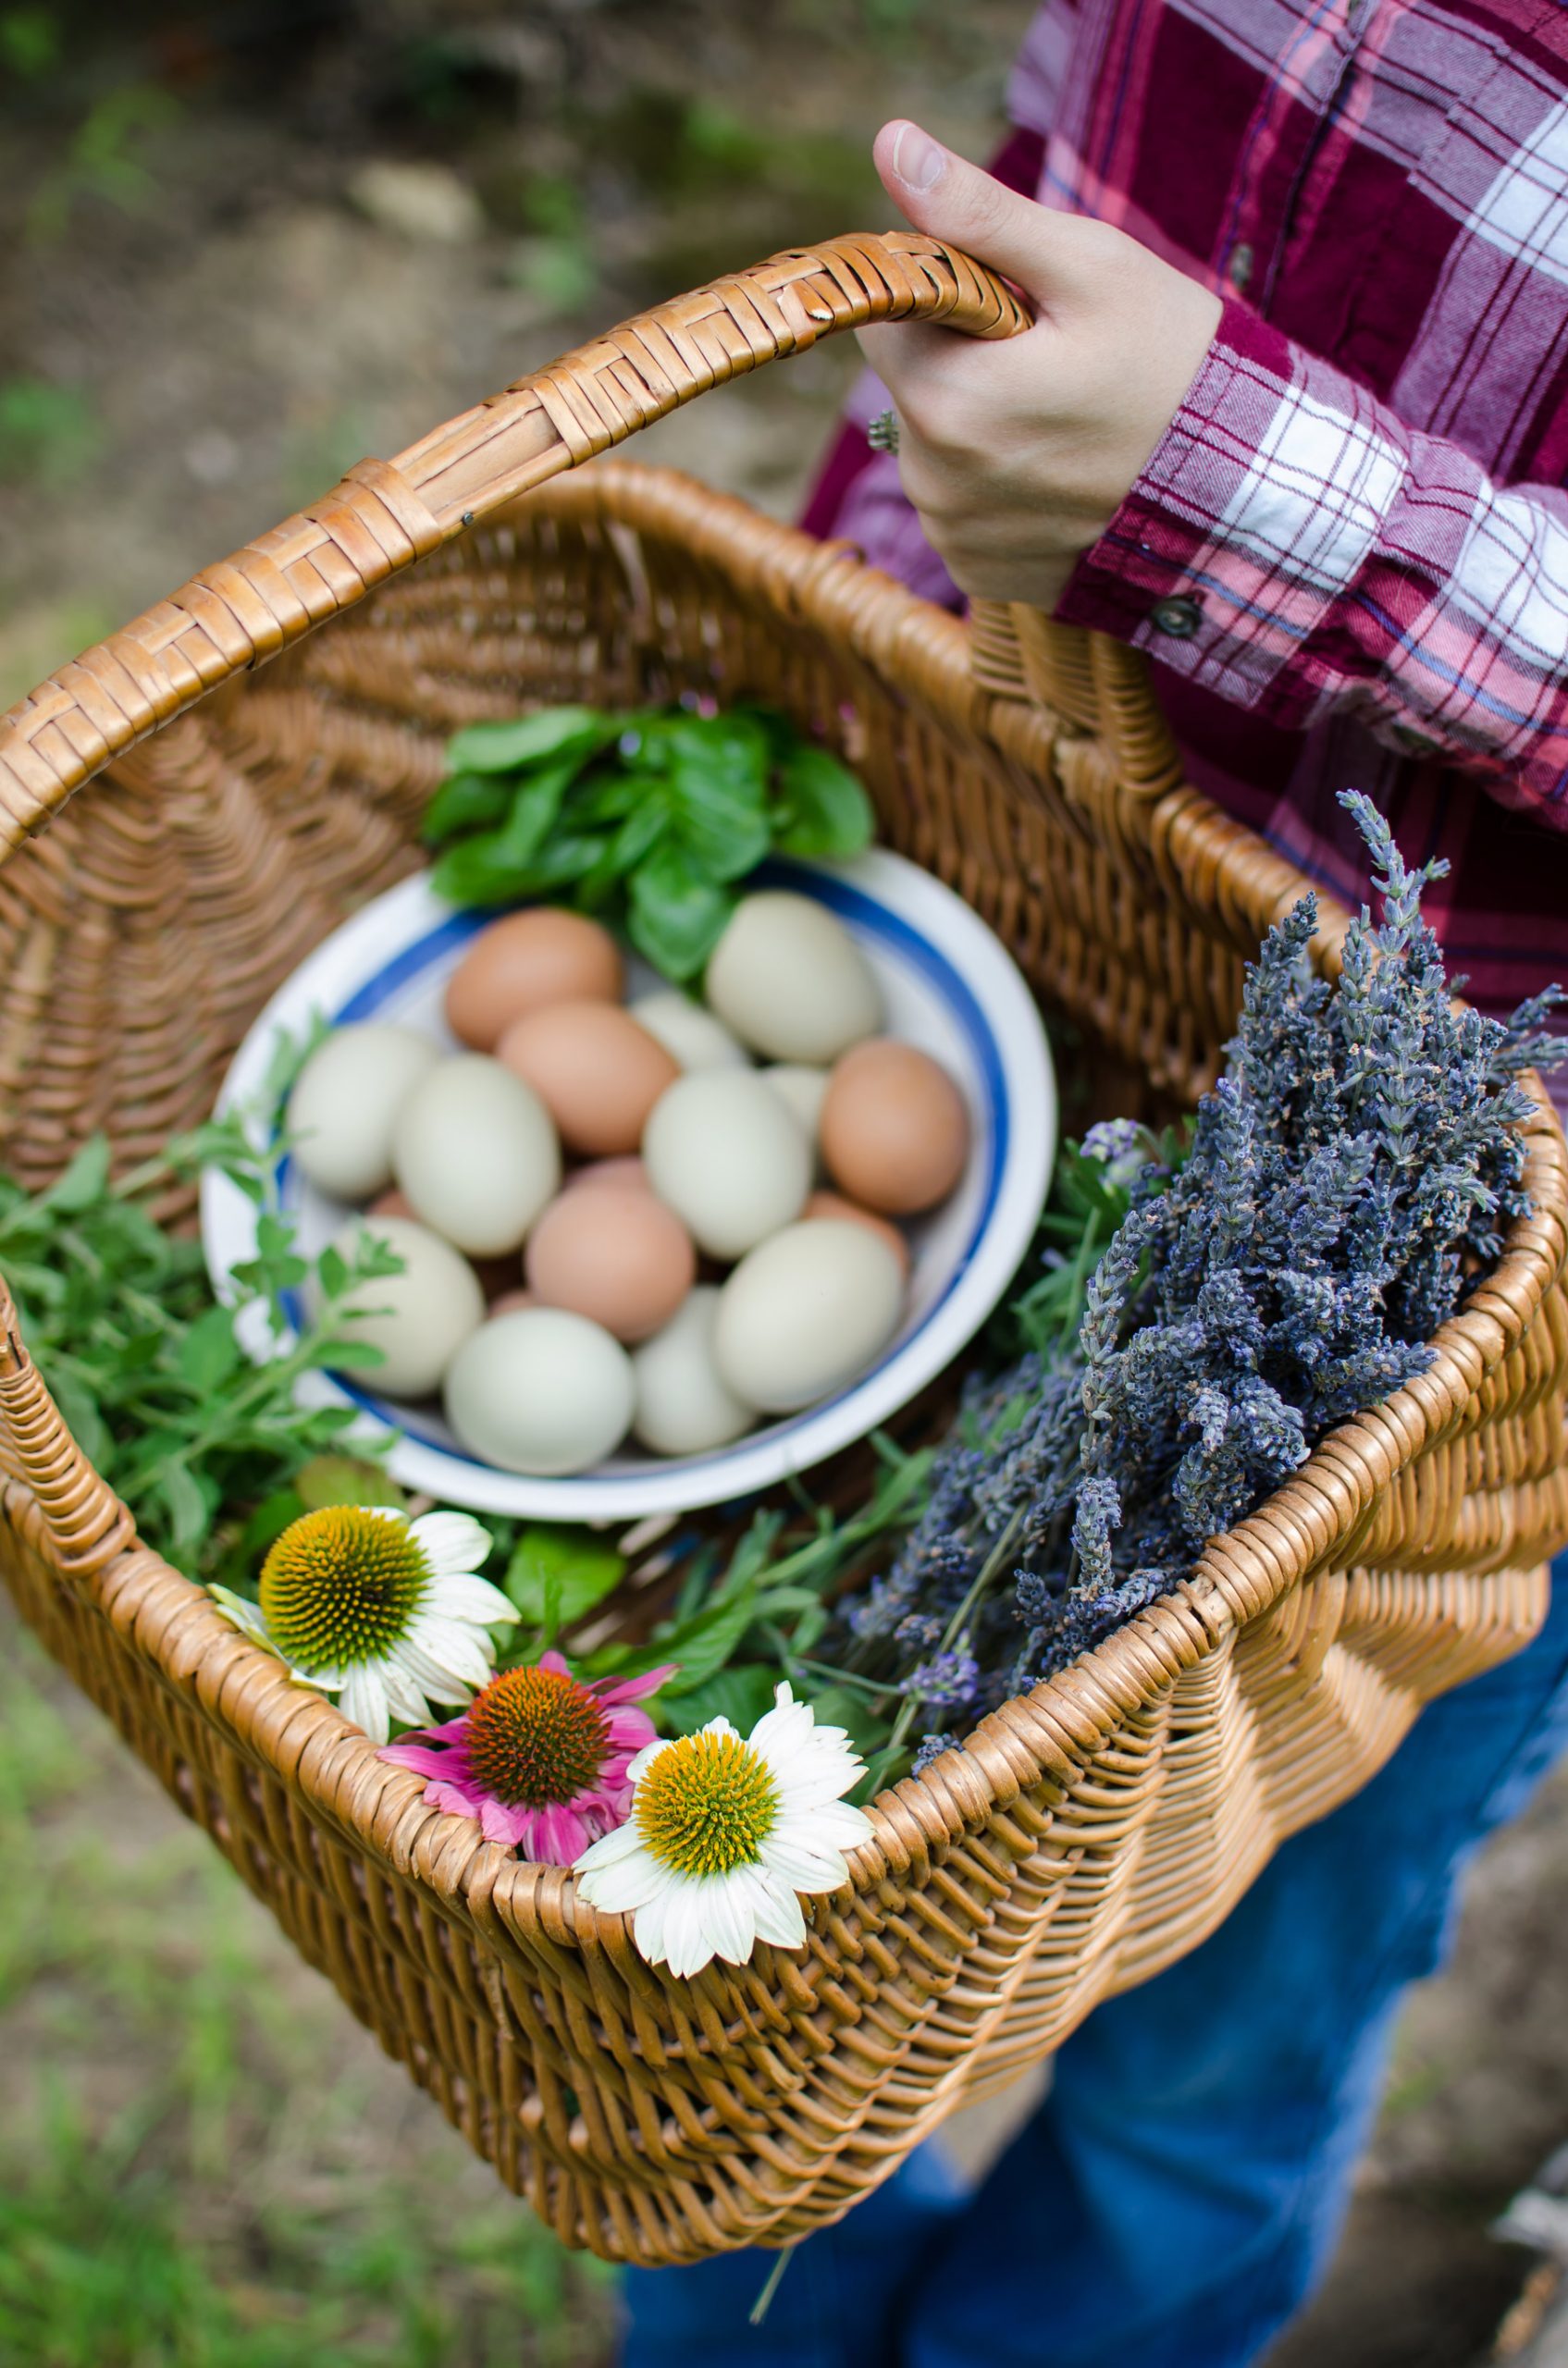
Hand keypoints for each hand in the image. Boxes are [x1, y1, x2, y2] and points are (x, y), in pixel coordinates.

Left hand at [857, 122, 1222, 610]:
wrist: (1241, 487)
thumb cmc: (1172, 362)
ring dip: (979, 426)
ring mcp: (956, 535)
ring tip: (1066, 422)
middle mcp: (932, 482)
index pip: (886, 317)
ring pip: (932, 449)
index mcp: (945, 399)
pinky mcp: (980, 571)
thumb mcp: (1087, 268)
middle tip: (1052, 362)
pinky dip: (997, 486)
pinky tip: (1060, 475)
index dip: (944, 295)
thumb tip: (892, 144)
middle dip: (963, 362)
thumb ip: (980, 214)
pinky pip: (961, 507)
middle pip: (909, 387)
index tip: (1012, 304)